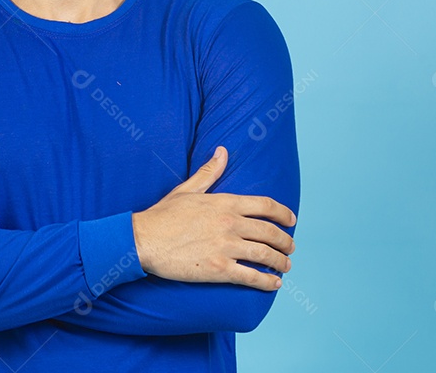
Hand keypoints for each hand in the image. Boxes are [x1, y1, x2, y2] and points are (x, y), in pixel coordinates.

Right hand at [131, 146, 296, 290]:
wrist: (143, 239)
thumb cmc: (163, 215)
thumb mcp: (187, 189)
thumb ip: (210, 172)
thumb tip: (223, 151)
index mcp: (225, 203)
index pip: (265, 205)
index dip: (283, 213)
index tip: (292, 220)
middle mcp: (230, 223)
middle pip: (270, 232)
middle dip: (286, 241)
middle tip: (290, 247)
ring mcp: (226, 247)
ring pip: (266, 255)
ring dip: (281, 262)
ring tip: (285, 266)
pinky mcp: (219, 269)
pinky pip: (251, 276)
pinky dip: (267, 281)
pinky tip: (274, 284)